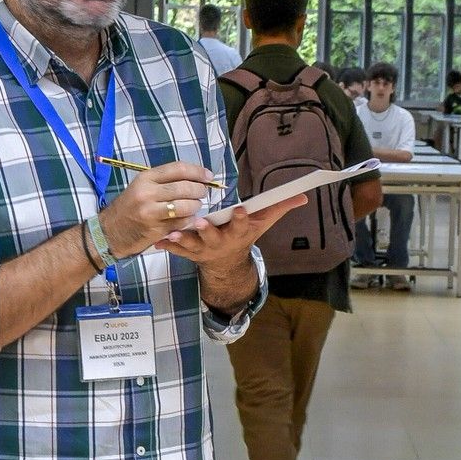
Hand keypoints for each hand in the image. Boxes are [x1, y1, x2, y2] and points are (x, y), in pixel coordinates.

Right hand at [101, 161, 221, 258]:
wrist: (111, 231)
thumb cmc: (130, 207)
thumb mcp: (141, 187)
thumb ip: (164, 181)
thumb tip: (195, 177)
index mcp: (145, 178)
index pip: (178, 169)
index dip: (198, 171)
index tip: (209, 176)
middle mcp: (148, 192)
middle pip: (185, 187)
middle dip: (200, 189)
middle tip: (202, 193)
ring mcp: (151, 212)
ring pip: (186, 205)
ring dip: (196, 206)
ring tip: (195, 206)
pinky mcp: (156, 229)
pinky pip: (182, 222)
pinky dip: (189, 220)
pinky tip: (188, 219)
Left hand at [154, 193, 303, 266]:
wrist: (227, 263)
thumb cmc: (245, 235)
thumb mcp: (263, 223)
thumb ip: (280, 207)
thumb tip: (303, 196)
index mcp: (239, 233)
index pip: (241, 225)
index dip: (240, 218)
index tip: (238, 209)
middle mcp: (221, 243)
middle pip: (214, 237)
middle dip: (207, 230)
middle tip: (200, 221)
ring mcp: (203, 249)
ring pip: (192, 245)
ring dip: (182, 239)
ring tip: (172, 232)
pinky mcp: (189, 252)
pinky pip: (176, 250)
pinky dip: (167, 245)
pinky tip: (157, 240)